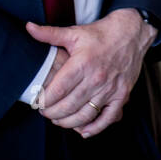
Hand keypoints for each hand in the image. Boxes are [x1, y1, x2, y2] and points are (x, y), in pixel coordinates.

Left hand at [26, 9, 155, 136]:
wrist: (131, 33)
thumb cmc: (101, 34)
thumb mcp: (74, 32)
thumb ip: (50, 34)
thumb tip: (28, 28)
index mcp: (82, 63)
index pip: (57, 90)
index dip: (44, 100)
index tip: (37, 102)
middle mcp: (96, 78)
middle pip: (69, 105)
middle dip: (52, 113)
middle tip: (45, 113)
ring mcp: (110, 89)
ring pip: (85, 115)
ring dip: (68, 123)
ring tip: (58, 121)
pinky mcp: (121, 95)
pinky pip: (108, 118)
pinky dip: (95, 128)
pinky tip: (83, 131)